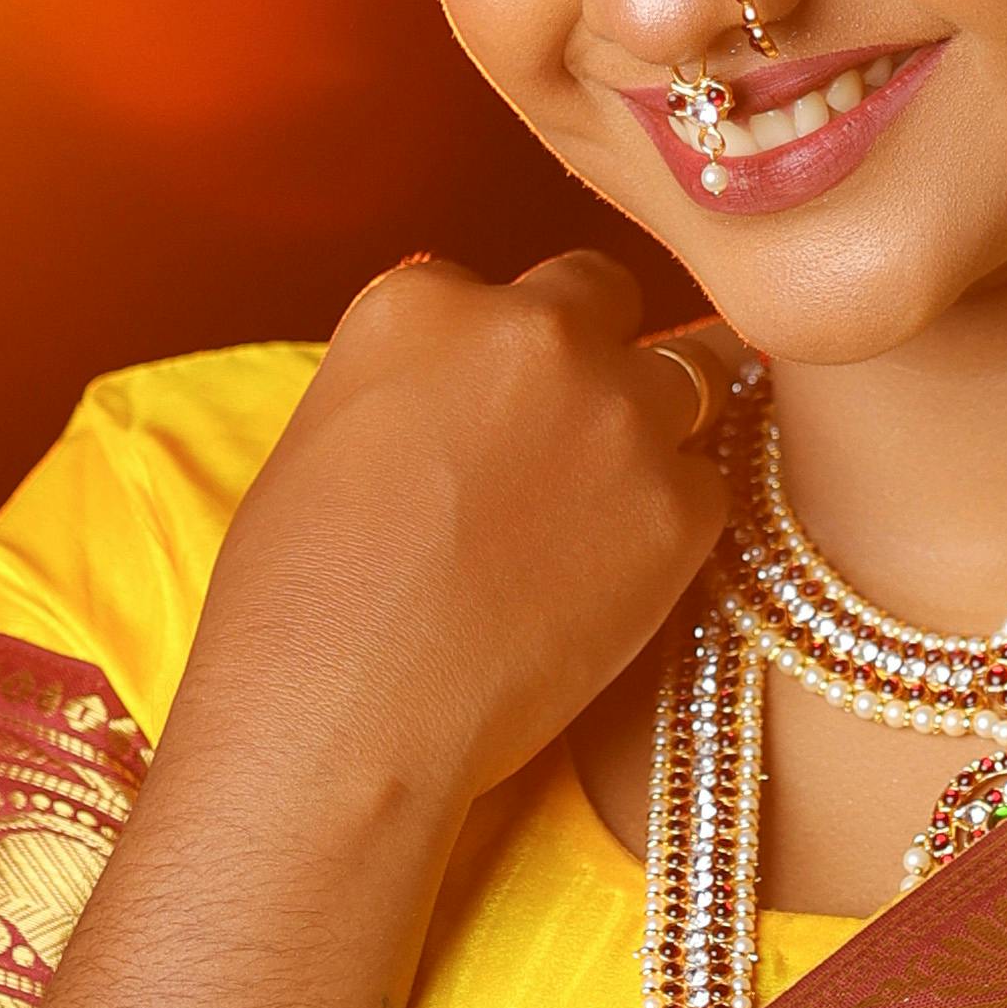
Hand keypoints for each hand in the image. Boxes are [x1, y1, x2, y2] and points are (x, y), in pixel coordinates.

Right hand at [155, 249, 733, 842]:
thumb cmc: (298, 606)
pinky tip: (618, 577)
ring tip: (611, 498)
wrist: (344, 717)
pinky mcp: (680, 505)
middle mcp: (531, 329)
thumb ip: (416, 384)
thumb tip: (468, 397)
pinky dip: (676, 521)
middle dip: (594, 346)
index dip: (499, 353)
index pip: (495, 290)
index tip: (489, 410)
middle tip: (570, 432)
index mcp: (424, 301)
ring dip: (657, 419)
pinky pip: (707, 486)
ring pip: (687, 372)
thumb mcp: (327, 440)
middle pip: (602, 294)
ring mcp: (617, 412)